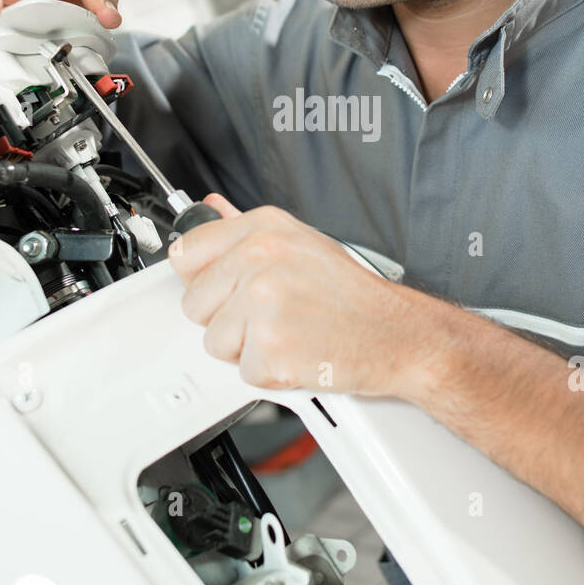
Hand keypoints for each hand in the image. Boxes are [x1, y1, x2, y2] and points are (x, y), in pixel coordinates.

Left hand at [168, 194, 419, 396]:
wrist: (398, 334)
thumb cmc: (353, 295)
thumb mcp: (300, 243)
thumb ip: (245, 229)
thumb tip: (210, 210)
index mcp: (263, 228)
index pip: (186, 252)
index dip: (202, 280)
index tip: (221, 288)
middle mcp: (260, 258)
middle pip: (194, 304)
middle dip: (226, 319)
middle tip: (271, 315)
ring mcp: (264, 302)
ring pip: (214, 342)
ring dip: (247, 349)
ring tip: (288, 333)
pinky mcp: (271, 347)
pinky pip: (243, 373)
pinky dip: (269, 374)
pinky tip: (299, 353)